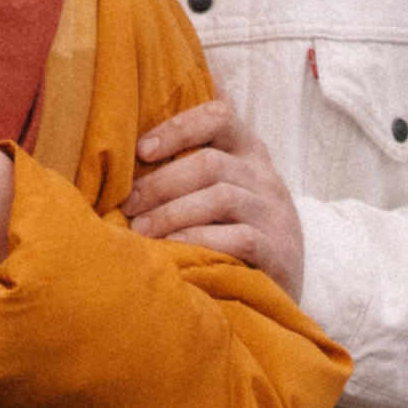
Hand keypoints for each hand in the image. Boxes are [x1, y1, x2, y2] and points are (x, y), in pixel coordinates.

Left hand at [125, 94, 304, 301]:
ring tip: (139, 231)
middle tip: (126, 204)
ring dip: (171, 214)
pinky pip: (238, 238)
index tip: (141, 150)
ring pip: (221, 198)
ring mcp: (276, 214)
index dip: (178, 128)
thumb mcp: (227, 189)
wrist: (281, 290)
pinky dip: (198, 241)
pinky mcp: (280, 252)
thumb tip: (142, 130)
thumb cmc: (237, 232)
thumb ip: (196, 160)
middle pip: (210, 164)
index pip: (219, 117)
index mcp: (250, 152)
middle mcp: (266, 177)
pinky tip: (170, 250)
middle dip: (161, 183)